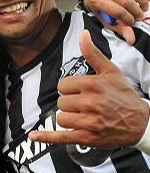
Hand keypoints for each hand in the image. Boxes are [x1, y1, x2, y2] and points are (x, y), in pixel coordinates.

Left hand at [29, 30, 148, 148]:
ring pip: (61, 117)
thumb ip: (93, 53)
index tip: (81, 91)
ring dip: (68, 117)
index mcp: (93, 85)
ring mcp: (89, 122)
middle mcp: (90, 103)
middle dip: (70, 103)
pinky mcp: (87, 138)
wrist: (140, 122)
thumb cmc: (123, 95)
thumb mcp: (110, 71)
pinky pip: (61, 137)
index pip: (63, 85)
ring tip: (83, 116)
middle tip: (86, 105)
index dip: (70, 89)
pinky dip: (46, 137)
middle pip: (61, 102)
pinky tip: (33, 136)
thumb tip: (83, 34)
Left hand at [84, 0, 149, 44]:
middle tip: (140, 15)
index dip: (129, 18)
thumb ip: (119, 28)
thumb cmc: (101, 6)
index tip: (133, 22)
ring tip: (144, 6)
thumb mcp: (106, 19)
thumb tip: (131, 39)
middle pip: (126, 0)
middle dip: (137, 10)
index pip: (117, 11)